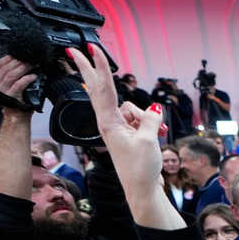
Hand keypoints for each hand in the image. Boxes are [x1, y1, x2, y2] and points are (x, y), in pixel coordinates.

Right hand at [0, 56, 37, 111]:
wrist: (14, 114)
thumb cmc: (11, 97)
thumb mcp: (3, 83)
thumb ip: (5, 73)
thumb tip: (15, 60)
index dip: (7, 58)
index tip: (15, 54)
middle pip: (6, 68)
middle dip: (17, 61)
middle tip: (27, 58)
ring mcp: (3, 90)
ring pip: (12, 75)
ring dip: (22, 68)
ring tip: (31, 64)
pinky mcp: (12, 96)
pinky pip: (19, 84)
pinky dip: (26, 79)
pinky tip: (33, 76)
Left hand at [66, 46, 165, 199]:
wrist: (142, 189)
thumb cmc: (140, 169)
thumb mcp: (149, 140)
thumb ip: (151, 119)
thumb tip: (154, 108)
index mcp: (109, 123)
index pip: (103, 88)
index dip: (99, 67)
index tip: (91, 50)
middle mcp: (110, 123)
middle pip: (100, 89)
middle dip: (91, 70)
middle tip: (77, 50)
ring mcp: (119, 128)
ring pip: (134, 108)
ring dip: (148, 117)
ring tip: (159, 134)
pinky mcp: (128, 134)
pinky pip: (141, 119)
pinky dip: (152, 124)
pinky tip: (161, 134)